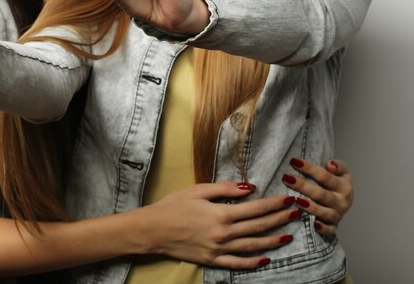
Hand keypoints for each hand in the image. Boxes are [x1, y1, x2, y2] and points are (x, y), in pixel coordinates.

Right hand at [141, 181, 299, 268]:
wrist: (154, 230)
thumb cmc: (174, 206)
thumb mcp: (198, 190)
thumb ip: (225, 189)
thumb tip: (250, 187)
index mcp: (221, 214)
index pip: (254, 208)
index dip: (273, 204)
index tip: (288, 199)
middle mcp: (223, 234)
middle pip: (258, 227)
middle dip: (279, 219)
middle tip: (296, 213)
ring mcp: (219, 250)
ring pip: (252, 246)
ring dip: (272, 241)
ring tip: (288, 235)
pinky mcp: (213, 260)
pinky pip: (238, 263)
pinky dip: (253, 262)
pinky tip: (265, 257)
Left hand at [282, 157, 352, 235]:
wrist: (343, 200)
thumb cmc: (336, 182)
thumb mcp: (341, 171)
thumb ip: (338, 166)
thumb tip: (331, 165)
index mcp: (344, 186)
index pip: (325, 176)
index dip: (309, 168)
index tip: (293, 161)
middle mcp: (342, 201)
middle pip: (321, 194)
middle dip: (303, 186)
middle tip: (287, 178)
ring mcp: (338, 215)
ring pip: (324, 212)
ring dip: (311, 207)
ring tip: (296, 200)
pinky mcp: (333, 226)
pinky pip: (329, 230)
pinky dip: (322, 228)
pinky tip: (313, 224)